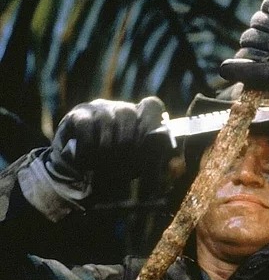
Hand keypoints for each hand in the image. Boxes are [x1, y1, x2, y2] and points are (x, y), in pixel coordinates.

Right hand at [18, 97, 164, 220]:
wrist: (79, 173)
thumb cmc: (115, 166)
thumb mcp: (141, 167)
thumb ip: (161, 166)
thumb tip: (179, 168)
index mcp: (140, 117)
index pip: (153, 106)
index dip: (152, 126)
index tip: (150, 146)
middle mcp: (121, 108)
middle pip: (131, 120)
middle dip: (127, 149)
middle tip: (121, 166)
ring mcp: (99, 108)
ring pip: (108, 127)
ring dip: (106, 153)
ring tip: (103, 165)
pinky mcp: (78, 115)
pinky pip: (87, 130)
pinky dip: (88, 150)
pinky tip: (87, 159)